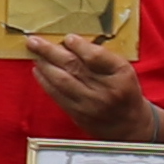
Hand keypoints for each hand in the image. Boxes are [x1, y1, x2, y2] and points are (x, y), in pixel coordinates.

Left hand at [19, 30, 146, 135]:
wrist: (129, 125)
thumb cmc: (124, 91)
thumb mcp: (123, 70)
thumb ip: (102, 57)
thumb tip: (71, 42)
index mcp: (121, 74)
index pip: (96, 56)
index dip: (79, 46)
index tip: (68, 38)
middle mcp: (105, 89)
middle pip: (74, 66)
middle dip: (50, 51)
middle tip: (35, 40)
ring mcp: (90, 103)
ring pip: (62, 80)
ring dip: (45, 65)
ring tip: (34, 52)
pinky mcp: (78, 114)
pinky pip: (57, 95)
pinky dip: (45, 81)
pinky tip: (38, 70)